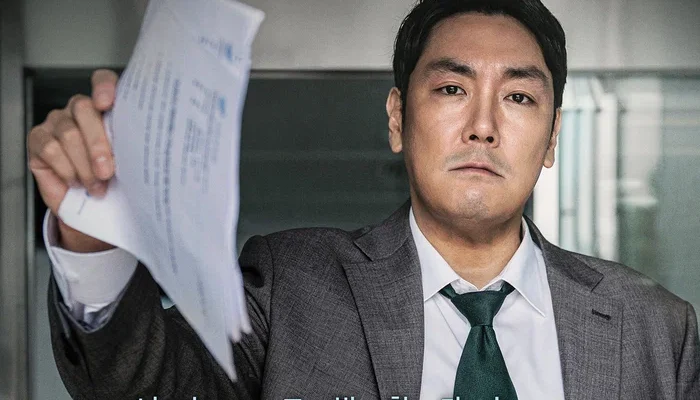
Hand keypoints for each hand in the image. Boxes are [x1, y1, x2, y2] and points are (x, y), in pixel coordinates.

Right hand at [27, 69, 118, 252]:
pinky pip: (51, 149)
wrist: (93, 205)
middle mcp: (79, 109)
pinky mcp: (38, 139)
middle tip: (108, 171)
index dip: (104, 87)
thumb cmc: (115, 178)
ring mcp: (56, 122)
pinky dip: (67, 169)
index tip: (107, 103)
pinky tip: (76, 182)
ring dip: (85, 165)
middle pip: (84, 109)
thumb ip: (131, 146)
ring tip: (97, 185)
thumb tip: (141, 146)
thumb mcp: (129, 161)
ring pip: (68, 134)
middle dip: (98, 143)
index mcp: (106, 108)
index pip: (103, 81)